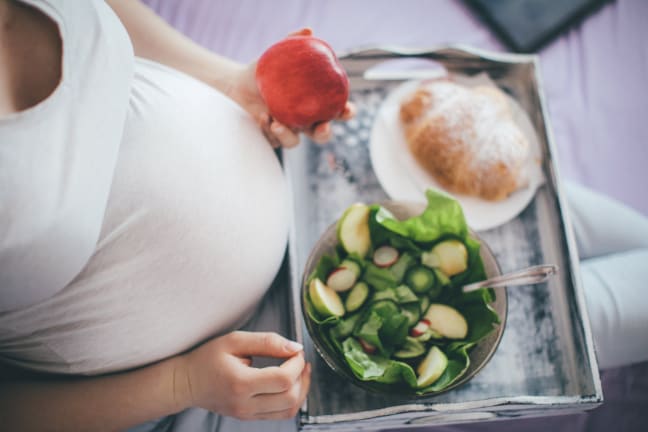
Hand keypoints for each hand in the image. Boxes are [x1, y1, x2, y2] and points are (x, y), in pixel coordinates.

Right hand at [178, 331, 309, 419]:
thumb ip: (267, 342)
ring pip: (289, 410)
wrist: (186, 383)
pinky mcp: (249, 417)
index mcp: (241, 383)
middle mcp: (245, 404)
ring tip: (299, 372)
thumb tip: (295, 348)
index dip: (297, 363)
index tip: (296, 351)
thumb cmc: (207, 359)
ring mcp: (247, 414)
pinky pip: (280, 415)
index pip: (283, 379)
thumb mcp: (234, 340)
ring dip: (301, 390)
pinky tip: (288, 383)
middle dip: (302, 376)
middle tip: (299, 359)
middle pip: (290, 397)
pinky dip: (291, 399)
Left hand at [227, 28, 355, 147]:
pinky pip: (273, 139)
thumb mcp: (279, 54)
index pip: (337, 110)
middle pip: (321, 135)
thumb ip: (293, 41)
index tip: (347, 110)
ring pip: (294, 143)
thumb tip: (308, 31)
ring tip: (275, 123)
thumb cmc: (267, 68)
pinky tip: (262, 117)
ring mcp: (289, 131)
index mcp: (316, 103)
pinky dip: (267, 129)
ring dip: (287, 135)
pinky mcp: (272, 137)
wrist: (241, 82)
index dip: (346, 112)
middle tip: (322, 128)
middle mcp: (305, 120)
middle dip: (325, 134)